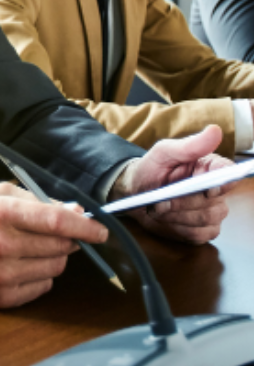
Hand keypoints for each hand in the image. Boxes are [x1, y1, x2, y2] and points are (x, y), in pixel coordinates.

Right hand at [0, 182, 108, 307]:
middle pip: (60, 247)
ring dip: (52, 259)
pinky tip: (22, 267)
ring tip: (32, 250)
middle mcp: (1, 245)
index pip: (57, 222)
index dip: (85, 227)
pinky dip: (40, 278)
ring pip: (54, 269)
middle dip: (66, 241)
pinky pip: (41, 289)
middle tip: (57, 236)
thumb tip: (74, 212)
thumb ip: (36, 200)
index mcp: (0, 214)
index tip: (100, 230)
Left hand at [109, 124, 230, 243]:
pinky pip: (197, 234)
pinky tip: (166, 219)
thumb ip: (189, 145)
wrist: (136, 192)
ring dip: (177, 216)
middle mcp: (216, 191)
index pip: (229, 176)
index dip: (220, 185)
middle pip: (214, 204)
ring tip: (159, 207)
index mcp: (210, 167)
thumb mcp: (164, 152)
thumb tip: (215, 131)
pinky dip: (178, 228)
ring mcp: (212, 212)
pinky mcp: (203, 229)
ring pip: (205, 220)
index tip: (206, 190)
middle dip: (183, 203)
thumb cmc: (152, 168)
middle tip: (161, 199)